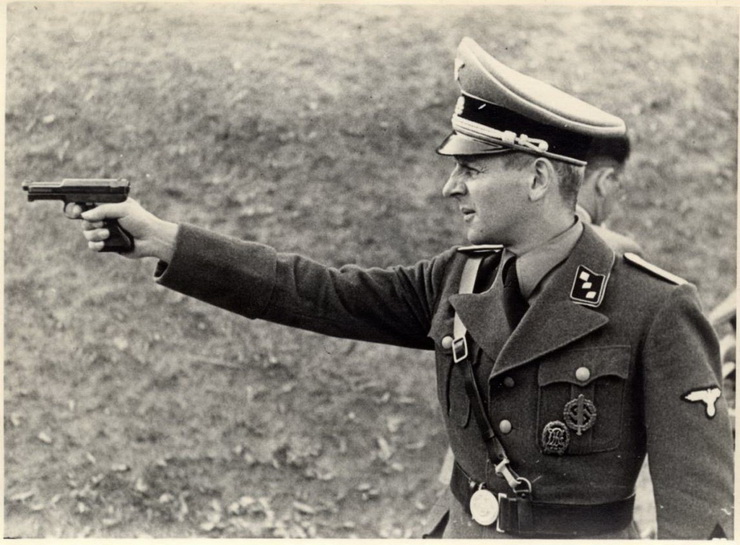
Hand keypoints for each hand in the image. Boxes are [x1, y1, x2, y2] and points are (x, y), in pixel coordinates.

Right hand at [64, 198, 178, 261]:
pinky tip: (103, 244)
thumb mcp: (123, 209)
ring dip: (95, 234)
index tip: (76, 212)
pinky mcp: (107, 244)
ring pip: (87, 233)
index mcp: (107, 205)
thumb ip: (103, 209)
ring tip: (108, 234)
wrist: (152, 239)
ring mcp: (105, 230)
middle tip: (102, 223)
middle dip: (90, 223)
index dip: (77, 207)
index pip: (86, 203)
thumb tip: (84, 215)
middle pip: (84, 220)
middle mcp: (104, 217)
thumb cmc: (140, 220)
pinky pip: (92, 245)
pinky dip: (95, 244)